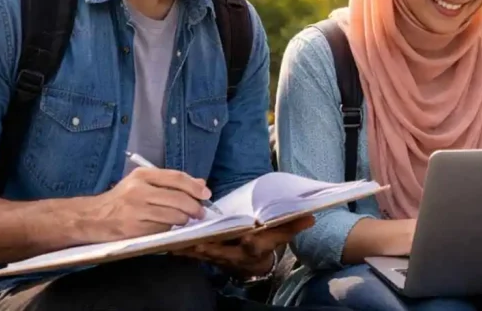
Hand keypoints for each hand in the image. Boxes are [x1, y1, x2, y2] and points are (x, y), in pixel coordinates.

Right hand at [79, 167, 209, 241]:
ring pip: (173, 216)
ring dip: (183, 220)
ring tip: (183, 220)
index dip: (195, 187)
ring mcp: (136, 210)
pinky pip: (161, 229)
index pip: (176, 178)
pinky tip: (165, 226)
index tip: (206, 194)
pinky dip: (168, 229)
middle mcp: (139, 191)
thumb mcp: (142, 183)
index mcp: (143, 175)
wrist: (91, 217)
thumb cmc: (121, 199)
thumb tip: (200, 183)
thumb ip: (170, 182)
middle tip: (200, 212)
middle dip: (194, 207)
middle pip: (178, 199)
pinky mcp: (134, 229)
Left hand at [177, 216, 314, 278]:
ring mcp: (219, 257)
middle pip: (218, 251)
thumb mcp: (282, 235)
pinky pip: (194, 254)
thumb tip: (311, 216)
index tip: (238, 237)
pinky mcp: (208, 256)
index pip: (249, 246)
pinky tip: (170, 244)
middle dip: (206, 246)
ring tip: (176, 241)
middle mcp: (234, 255)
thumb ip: (293, 225)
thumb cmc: (268, 244)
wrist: (255, 264)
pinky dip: (183, 250)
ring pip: (203, 254)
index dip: (242, 243)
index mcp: (252, 248)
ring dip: (190, 248)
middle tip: (193, 239)